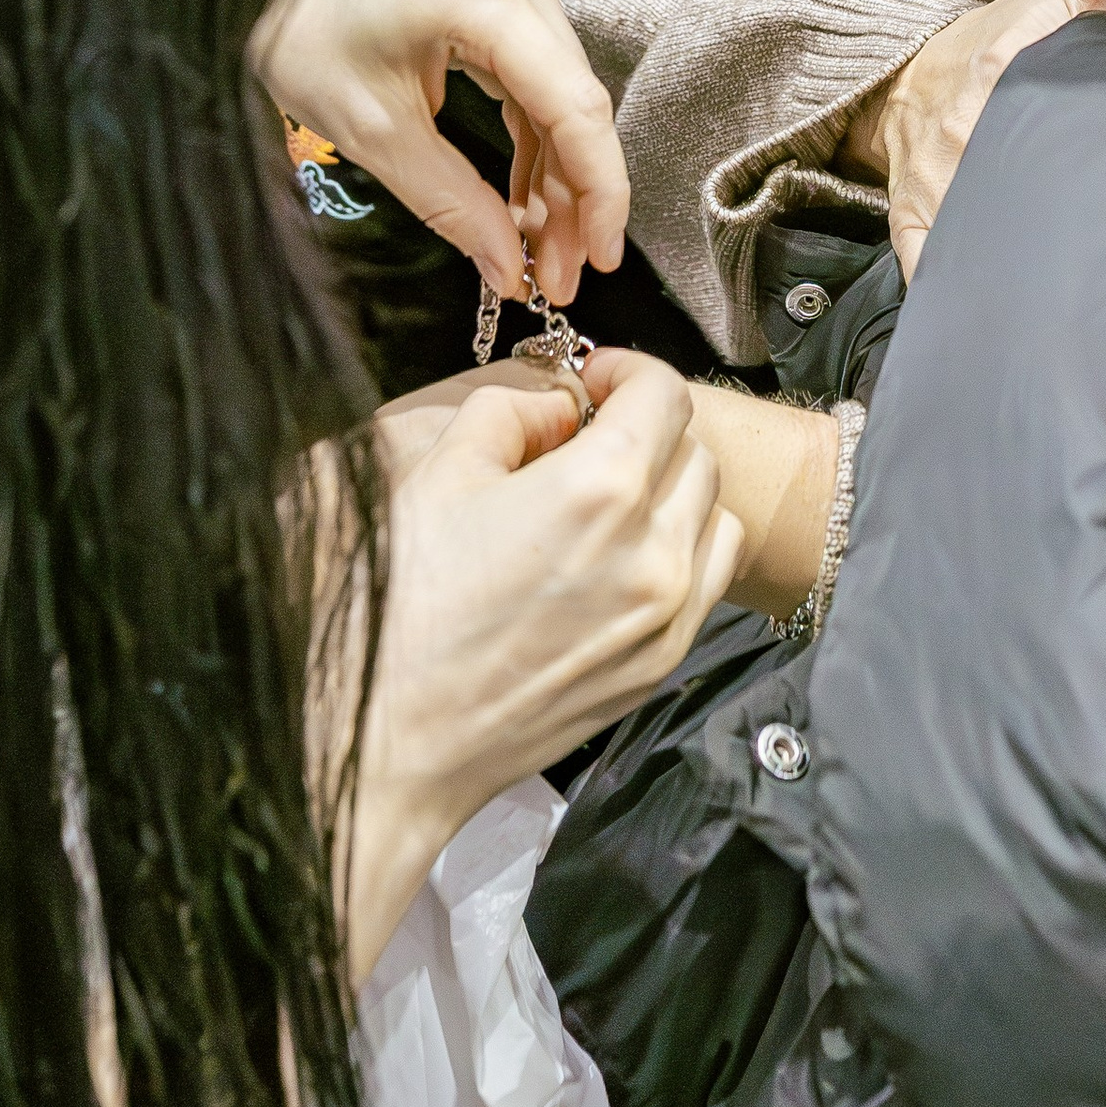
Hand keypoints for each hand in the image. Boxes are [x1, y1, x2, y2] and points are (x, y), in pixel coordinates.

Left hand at [253, 0, 625, 303]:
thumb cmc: (299, 27)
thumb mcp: (371, 129)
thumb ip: (451, 202)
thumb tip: (508, 269)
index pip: (575, 107)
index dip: (599, 192)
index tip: (598, 260)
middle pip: (573, 101)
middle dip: (572, 197)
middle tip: (557, 277)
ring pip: (558, 91)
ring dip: (553, 172)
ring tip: (540, 250)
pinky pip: (532, 70)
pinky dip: (530, 133)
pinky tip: (522, 197)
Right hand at [341, 352, 740, 977]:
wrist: (392, 735)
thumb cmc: (401, 605)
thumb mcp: (441, 473)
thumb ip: (512, 414)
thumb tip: (559, 408)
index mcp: (602, 487)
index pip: (664, 393)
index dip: (629, 371)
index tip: (595, 382)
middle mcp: (654, 549)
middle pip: (694, 449)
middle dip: (648, 428)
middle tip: (591, 437)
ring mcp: (667, 615)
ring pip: (713, 512)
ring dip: (674, 489)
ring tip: (612, 499)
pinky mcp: (661, 664)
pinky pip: (708, 580)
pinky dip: (683, 550)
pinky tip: (623, 556)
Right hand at [844, 0, 1105, 280]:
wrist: (905, 77)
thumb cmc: (1000, 36)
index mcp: (1007, 73)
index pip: (1075, 129)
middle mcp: (965, 137)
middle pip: (1045, 198)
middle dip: (1094, 228)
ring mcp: (937, 191)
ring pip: (999, 250)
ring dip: (1046, 276)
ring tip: (1102, 301)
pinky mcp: (913, 232)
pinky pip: (945, 285)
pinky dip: (982, 308)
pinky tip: (1029, 328)